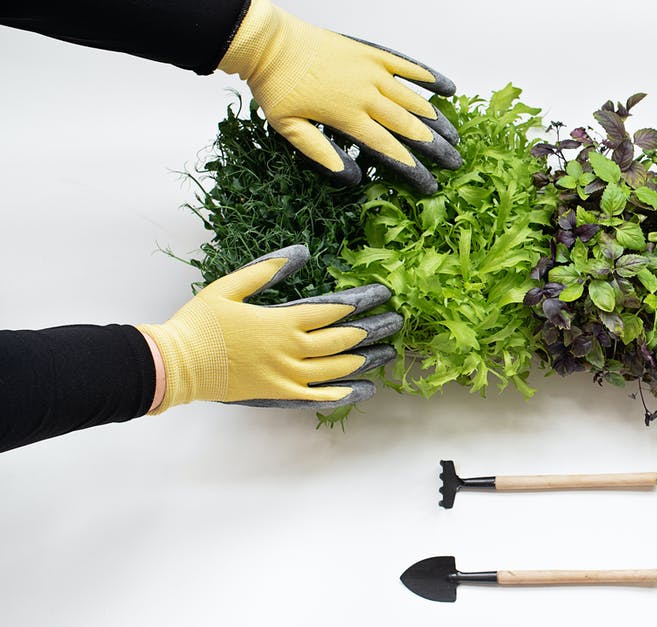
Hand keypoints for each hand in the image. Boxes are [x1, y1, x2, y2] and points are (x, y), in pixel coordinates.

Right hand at [138, 245, 400, 412]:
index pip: (335, 309)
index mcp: (282, 321)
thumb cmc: (199, 322)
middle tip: (398, 322)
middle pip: (345, 340)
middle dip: (375, 329)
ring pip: (339, 369)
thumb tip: (303, 251)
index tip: (384, 294)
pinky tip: (367, 388)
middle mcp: (291, 350)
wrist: (175, 364)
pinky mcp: (279, 395)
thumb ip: (269, 267)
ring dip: (368, 359)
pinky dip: (346, 393)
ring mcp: (286, 376)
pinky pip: (320, 397)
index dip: (363, 300)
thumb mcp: (231, 285)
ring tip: (390, 351)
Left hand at [218, 0, 460, 190]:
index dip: (414, 170)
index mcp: (348, 116)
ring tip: (455, 136)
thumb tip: (352, 179)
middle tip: (455, 163)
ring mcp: (373, 71)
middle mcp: (366, 94)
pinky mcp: (372, 53)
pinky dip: (430, 77)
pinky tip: (448, 89)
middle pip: (410, 127)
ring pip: (414, 100)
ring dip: (438, 120)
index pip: (390, 149)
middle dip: (436, 149)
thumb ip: (321, 154)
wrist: (269, 44)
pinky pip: (408, 65)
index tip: (432, 185)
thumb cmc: (276, 87)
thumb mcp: (290, 129)